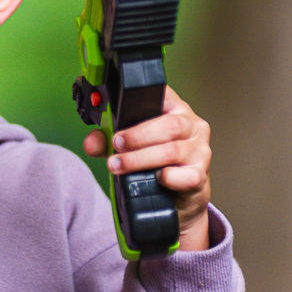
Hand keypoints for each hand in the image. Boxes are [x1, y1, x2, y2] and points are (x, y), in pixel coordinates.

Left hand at [83, 85, 213, 251]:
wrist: (178, 197)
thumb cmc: (156, 163)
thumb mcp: (131, 147)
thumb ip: (108, 141)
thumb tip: (91, 142)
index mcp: (175, 110)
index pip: (162, 94)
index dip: (142, 101)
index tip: (119, 113)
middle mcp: (192, 126)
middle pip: (169, 125)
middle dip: (137, 136)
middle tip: (116, 144)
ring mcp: (199, 150)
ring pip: (171, 151)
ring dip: (140, 159)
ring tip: (119, 165)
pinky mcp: (200, 174)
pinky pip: (185, 176)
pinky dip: (168, 177)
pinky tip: (156, 178)